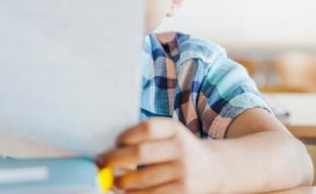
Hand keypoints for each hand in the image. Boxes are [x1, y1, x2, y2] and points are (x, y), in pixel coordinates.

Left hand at [97, 118, 221, 193]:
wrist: (213, 168)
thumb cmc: (179, 150)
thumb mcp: (170, 135)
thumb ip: (145, 138)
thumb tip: (109, 151)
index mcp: (175, 129)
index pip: (147, 128)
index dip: (126, 135)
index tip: (116, 142)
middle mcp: (181, 148)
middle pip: (142, 153)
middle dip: (115, 159)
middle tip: (102, 163)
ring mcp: (184, 171)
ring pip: (144, 179)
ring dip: (122, 181)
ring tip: (112, 181)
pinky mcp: (184, 191)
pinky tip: (127, 191)